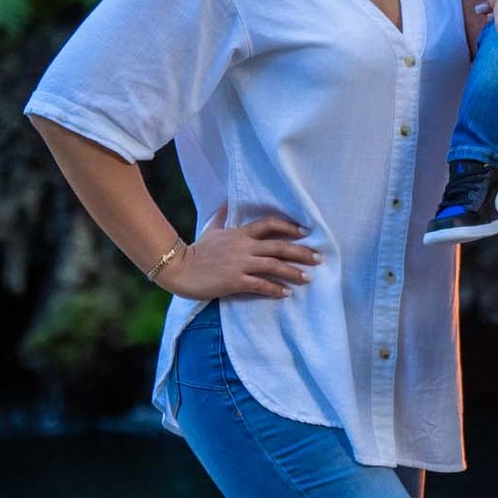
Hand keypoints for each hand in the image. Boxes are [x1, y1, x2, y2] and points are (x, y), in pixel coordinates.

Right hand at [162, 204, 320, 300]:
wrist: (178, 268)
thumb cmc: (196, 251)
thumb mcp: (211, 230)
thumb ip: (222, 217)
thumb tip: (226, 203)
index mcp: (239, 233)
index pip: (269, 224)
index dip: (289, 227)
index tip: (305, 232)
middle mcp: (243, 247)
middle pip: (279, 246)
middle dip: (301, 252)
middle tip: (319, 258)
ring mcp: (239, 264)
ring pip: (273, 265)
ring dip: (293, 272)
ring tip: (308, 278)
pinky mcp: (234, 281)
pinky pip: (260, 284)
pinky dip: (275, 288)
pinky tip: (286, 293)